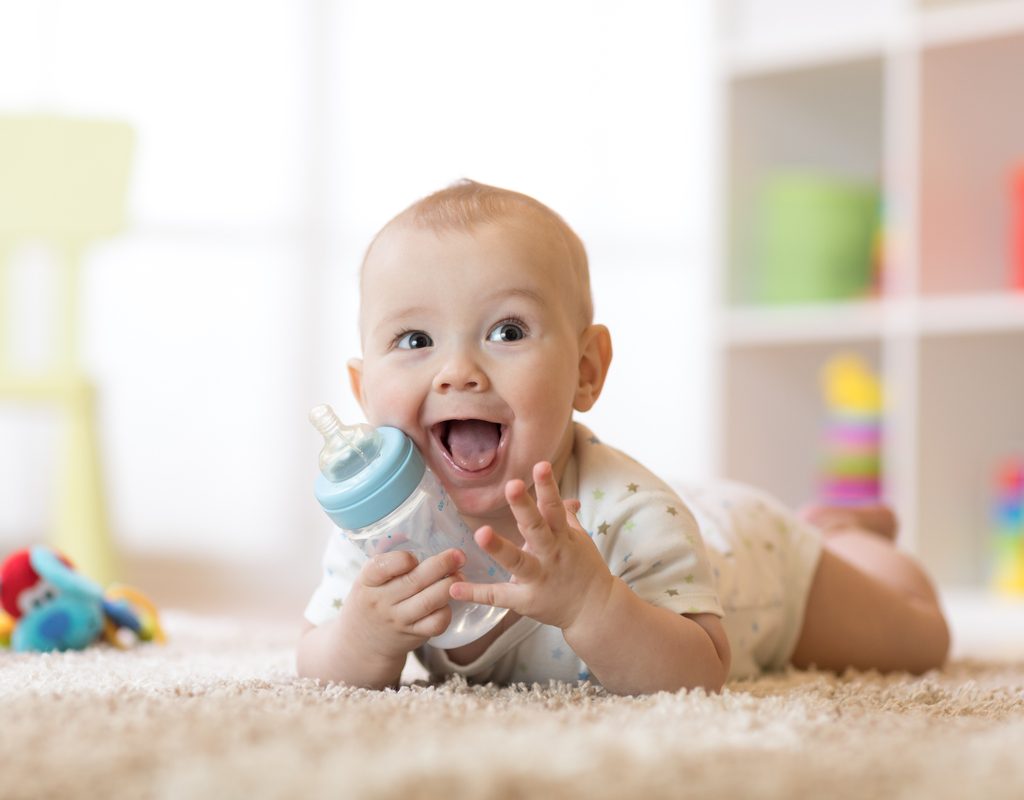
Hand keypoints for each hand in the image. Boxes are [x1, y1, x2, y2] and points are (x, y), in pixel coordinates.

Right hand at [341, 547, 465, 660]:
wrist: (360, 643)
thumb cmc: (371, 599)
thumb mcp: (368, 579)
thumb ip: (389, 561)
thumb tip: (422, 530)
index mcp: (367, 581)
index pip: (382, 566)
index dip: (402, 559)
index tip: (415, 556)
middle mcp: (381, 601)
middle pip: (415, 581)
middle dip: (441, 565)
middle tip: (458, 555)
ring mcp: (398, 620)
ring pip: (429, 602)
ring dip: (449, 586)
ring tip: (460, 575)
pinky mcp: (413, 635)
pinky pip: (436, 623)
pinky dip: (447, 610)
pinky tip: (450, 600)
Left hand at [449, 461, 613, 631]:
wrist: (596, 610)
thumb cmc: (585, 569)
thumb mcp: (580, 540)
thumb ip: (567, 518)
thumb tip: (566, 497)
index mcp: (563, 537)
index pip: (555, 508)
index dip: (547, 487)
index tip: (540, 465)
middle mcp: (551, 554)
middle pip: (536, 528)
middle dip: (524, 507)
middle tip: (512, 485)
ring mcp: (538, 578)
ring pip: (517, 561)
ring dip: (499, 547)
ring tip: (479, 533)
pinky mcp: (526, 601)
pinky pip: (498, 596)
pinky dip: (476, 593)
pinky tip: (454, 587)